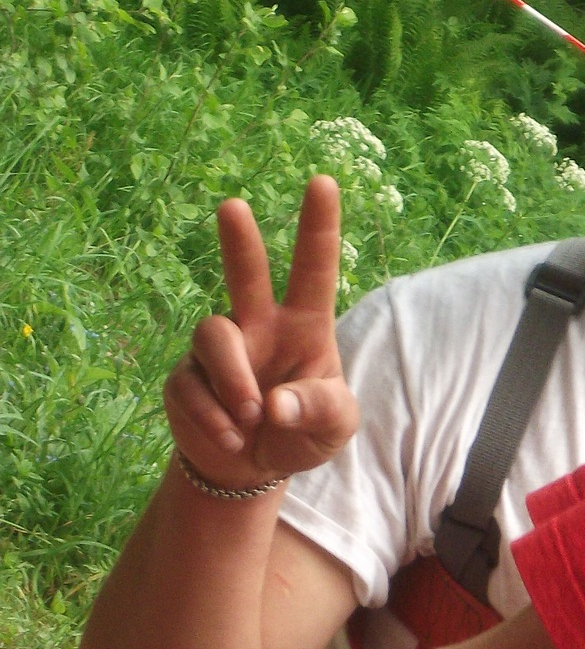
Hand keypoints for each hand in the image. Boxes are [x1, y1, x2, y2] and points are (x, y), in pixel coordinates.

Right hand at [163, 175, 360, 490]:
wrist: (254, 466)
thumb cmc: (304, 431)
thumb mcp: (335, 427)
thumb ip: (320, 410)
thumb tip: (276, 403)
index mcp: (304, 325)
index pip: (313, 270)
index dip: (318, 226)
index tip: (323, 181)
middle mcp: (259, 324)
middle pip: (245, 273)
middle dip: (239, 240)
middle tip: (234, 207)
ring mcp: (220, 348)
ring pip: (213, 335)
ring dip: (233, 379)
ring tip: (251, 417)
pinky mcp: (186, 377)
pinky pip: (191, 386)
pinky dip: (213, 417)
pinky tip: (232, 438)